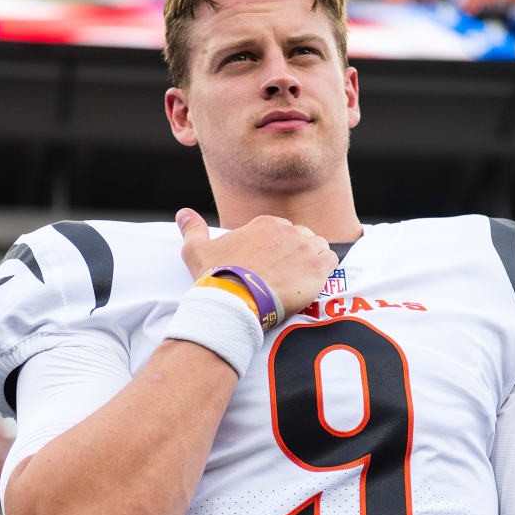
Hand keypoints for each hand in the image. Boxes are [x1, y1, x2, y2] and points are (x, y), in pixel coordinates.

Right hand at [176, 208, 336, 317]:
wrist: (235, 301)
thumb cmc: (216, 276)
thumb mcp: (196, 250)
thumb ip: (192, 228)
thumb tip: (183, 213)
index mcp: (265, 223)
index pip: (281, 231)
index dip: (276, 249)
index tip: (268, 266)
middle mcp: (288, 230)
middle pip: (301, 238)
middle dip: (294, 254)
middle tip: (282, 276)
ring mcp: (306, 248)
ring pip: (318, 247)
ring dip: (311, 261)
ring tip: (297, 280)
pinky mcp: (319, 268)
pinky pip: (331, 261)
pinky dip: (324, 270)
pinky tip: (311, 282)